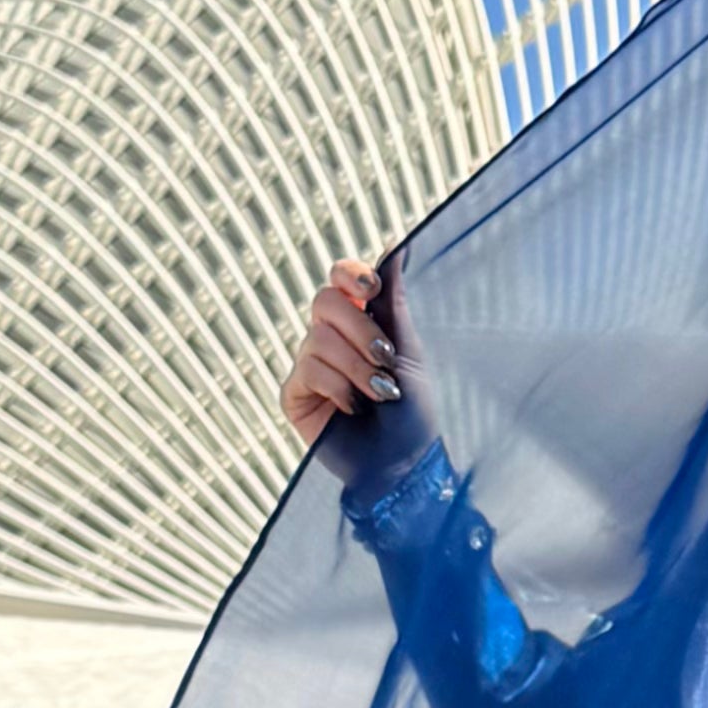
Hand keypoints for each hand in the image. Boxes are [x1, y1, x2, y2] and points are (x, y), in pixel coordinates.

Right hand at [285, 258, 399, 432]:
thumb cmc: (412, 411)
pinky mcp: (295, 395)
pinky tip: (353, 409)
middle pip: (325, 301)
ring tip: (378, 395)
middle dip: (360, 329)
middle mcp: (329, 339)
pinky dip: (337, 387)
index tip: (373, 291)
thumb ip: (393, 301)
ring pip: (318, 339)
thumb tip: (396, 244)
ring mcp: (309, 366)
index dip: (351, 276)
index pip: (340, 278)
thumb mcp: (408, 350)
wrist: (403, 464)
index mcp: (359, 322)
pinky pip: (306, 370)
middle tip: (385, 358)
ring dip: (357, 367)